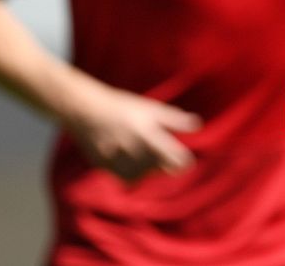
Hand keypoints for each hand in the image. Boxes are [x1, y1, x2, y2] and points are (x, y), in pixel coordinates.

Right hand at [63, 81, 202, 180]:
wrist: (86, 110)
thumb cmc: (124, 107)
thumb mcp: (152, 109)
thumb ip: (174, 120)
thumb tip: (198, 126)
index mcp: (146, 133)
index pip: (170, 156)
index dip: (181, 162)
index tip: (187, 164)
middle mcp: (130, 148)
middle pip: (155, 167)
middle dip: (165, 166)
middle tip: (170, 162)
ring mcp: (114, 158)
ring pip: (139, 176)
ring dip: (149, 172)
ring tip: (152, 162)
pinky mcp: (103, 165)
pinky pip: (123, 178)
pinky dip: (132, 175)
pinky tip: (135, 164)